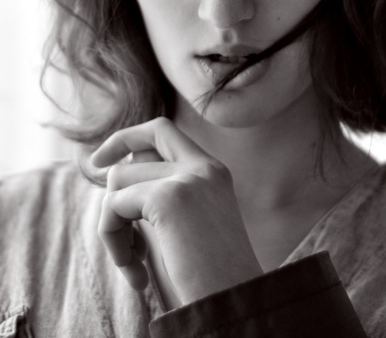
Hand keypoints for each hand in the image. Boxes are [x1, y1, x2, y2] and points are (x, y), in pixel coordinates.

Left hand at [91, 117, 262, 302]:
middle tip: (103, 193)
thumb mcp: (194, 224)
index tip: (102, 159)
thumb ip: (167, 194)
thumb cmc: (213, 277)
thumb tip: (118, 174)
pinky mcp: (167, 198)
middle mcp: (202, 166)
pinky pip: (113, 206)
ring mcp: (186, 178)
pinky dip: (113, 239)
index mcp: (213, 170)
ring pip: (118, 179)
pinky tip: (136, 274)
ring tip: (134, 263)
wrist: (235, 303)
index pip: (163, 130)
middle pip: (139, 144)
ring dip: (113, 225)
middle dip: (111, 166)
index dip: (129, 137)